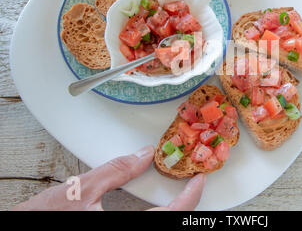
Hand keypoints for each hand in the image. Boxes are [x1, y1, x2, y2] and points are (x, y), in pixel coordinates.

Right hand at [11, 146, 205, 210]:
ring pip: (159, 227)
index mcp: (122, 227)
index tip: (198, 181)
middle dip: (186, 205)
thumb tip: (144, 155)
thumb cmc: (46, 217)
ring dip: (173, 212)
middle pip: (171, 223)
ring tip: (179, 194)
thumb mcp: (82, 189)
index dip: (191, 197)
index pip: (172, 215)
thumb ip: (117, 170)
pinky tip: (155, 207)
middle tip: (192, 186)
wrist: (28, 229)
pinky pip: (147, 228)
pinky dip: (158, 216)